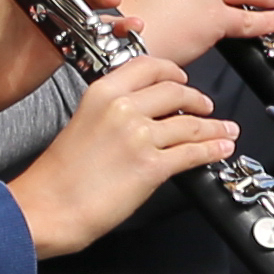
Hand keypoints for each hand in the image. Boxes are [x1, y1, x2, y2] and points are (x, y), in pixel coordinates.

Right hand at [7, 57, 232, 257]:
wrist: (47, 207)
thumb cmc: (57, 176)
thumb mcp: (81, 124)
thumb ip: (111, 112)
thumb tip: (144, 116)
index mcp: (102, 93)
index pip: (148, 67)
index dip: (173, 72)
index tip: (182, 78)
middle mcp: (122, 108)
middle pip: (175, 92)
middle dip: (198, 99)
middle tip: (206, 106)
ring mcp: (139, 136)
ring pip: (190, 124)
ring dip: (215, 127)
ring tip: (226, 130)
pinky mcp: (151, 166)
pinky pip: (192, 152)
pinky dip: (213, 149)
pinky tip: (222, 148)